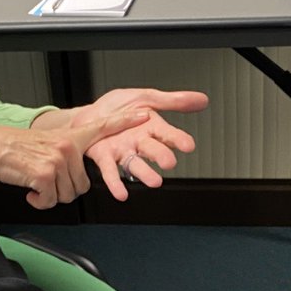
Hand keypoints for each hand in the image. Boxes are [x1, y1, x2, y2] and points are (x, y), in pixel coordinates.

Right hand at [0, 109, 149, 209]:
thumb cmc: (14, 150)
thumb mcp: (46, 145)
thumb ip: (67, 155)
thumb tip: (76, 178)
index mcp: (70, 137)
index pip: (103, 127)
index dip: (124, 122)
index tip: (144, 115)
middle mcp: (67, 146)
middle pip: (81, 185)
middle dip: (62, 191)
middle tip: (45, 182)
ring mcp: (58, 159)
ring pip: (67, 196)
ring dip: (49, 197)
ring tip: (35, 183)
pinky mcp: (47, 174)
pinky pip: (51, 201)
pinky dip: (39, 202)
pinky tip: (30, 190)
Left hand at [76, 88, 208, 200]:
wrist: (88, 116)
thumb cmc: (117, 109)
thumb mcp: (147, 97)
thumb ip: (174, 101)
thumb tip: (202, 100)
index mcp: (151, 128)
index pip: (169, 134)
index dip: (178, 139)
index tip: (188, 145)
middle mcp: (139, 143)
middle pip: (153, 150)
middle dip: (161, 156)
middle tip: (169, 162)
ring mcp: (123, 152)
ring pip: (136, 164)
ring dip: (145, 174)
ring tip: (154, 182)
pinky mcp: (105, 158)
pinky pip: (111, 172)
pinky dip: (116, 183)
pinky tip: (121, 193)